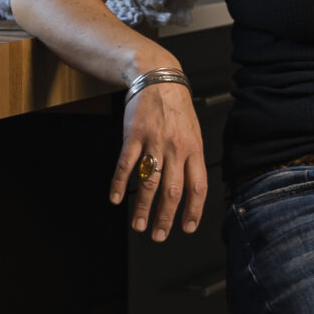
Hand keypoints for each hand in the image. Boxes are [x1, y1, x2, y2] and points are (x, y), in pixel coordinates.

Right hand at [110, 82, 206, 240]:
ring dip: (143, 208)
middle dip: (165, 218)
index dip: (194, 211)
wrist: (158, 77)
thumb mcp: (193, 132)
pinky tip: (116, 198)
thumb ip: (192, 159)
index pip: (197, 187)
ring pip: (149, 183)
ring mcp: (154, 142)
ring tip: (139, 225)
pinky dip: (120, 184)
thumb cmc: (176, 107)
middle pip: (172, 191)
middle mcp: (176, 148)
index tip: (187, 227)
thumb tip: (191, 189)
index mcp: (194, 149)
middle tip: (158, 235)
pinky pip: (126, 164)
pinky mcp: (134, 136)